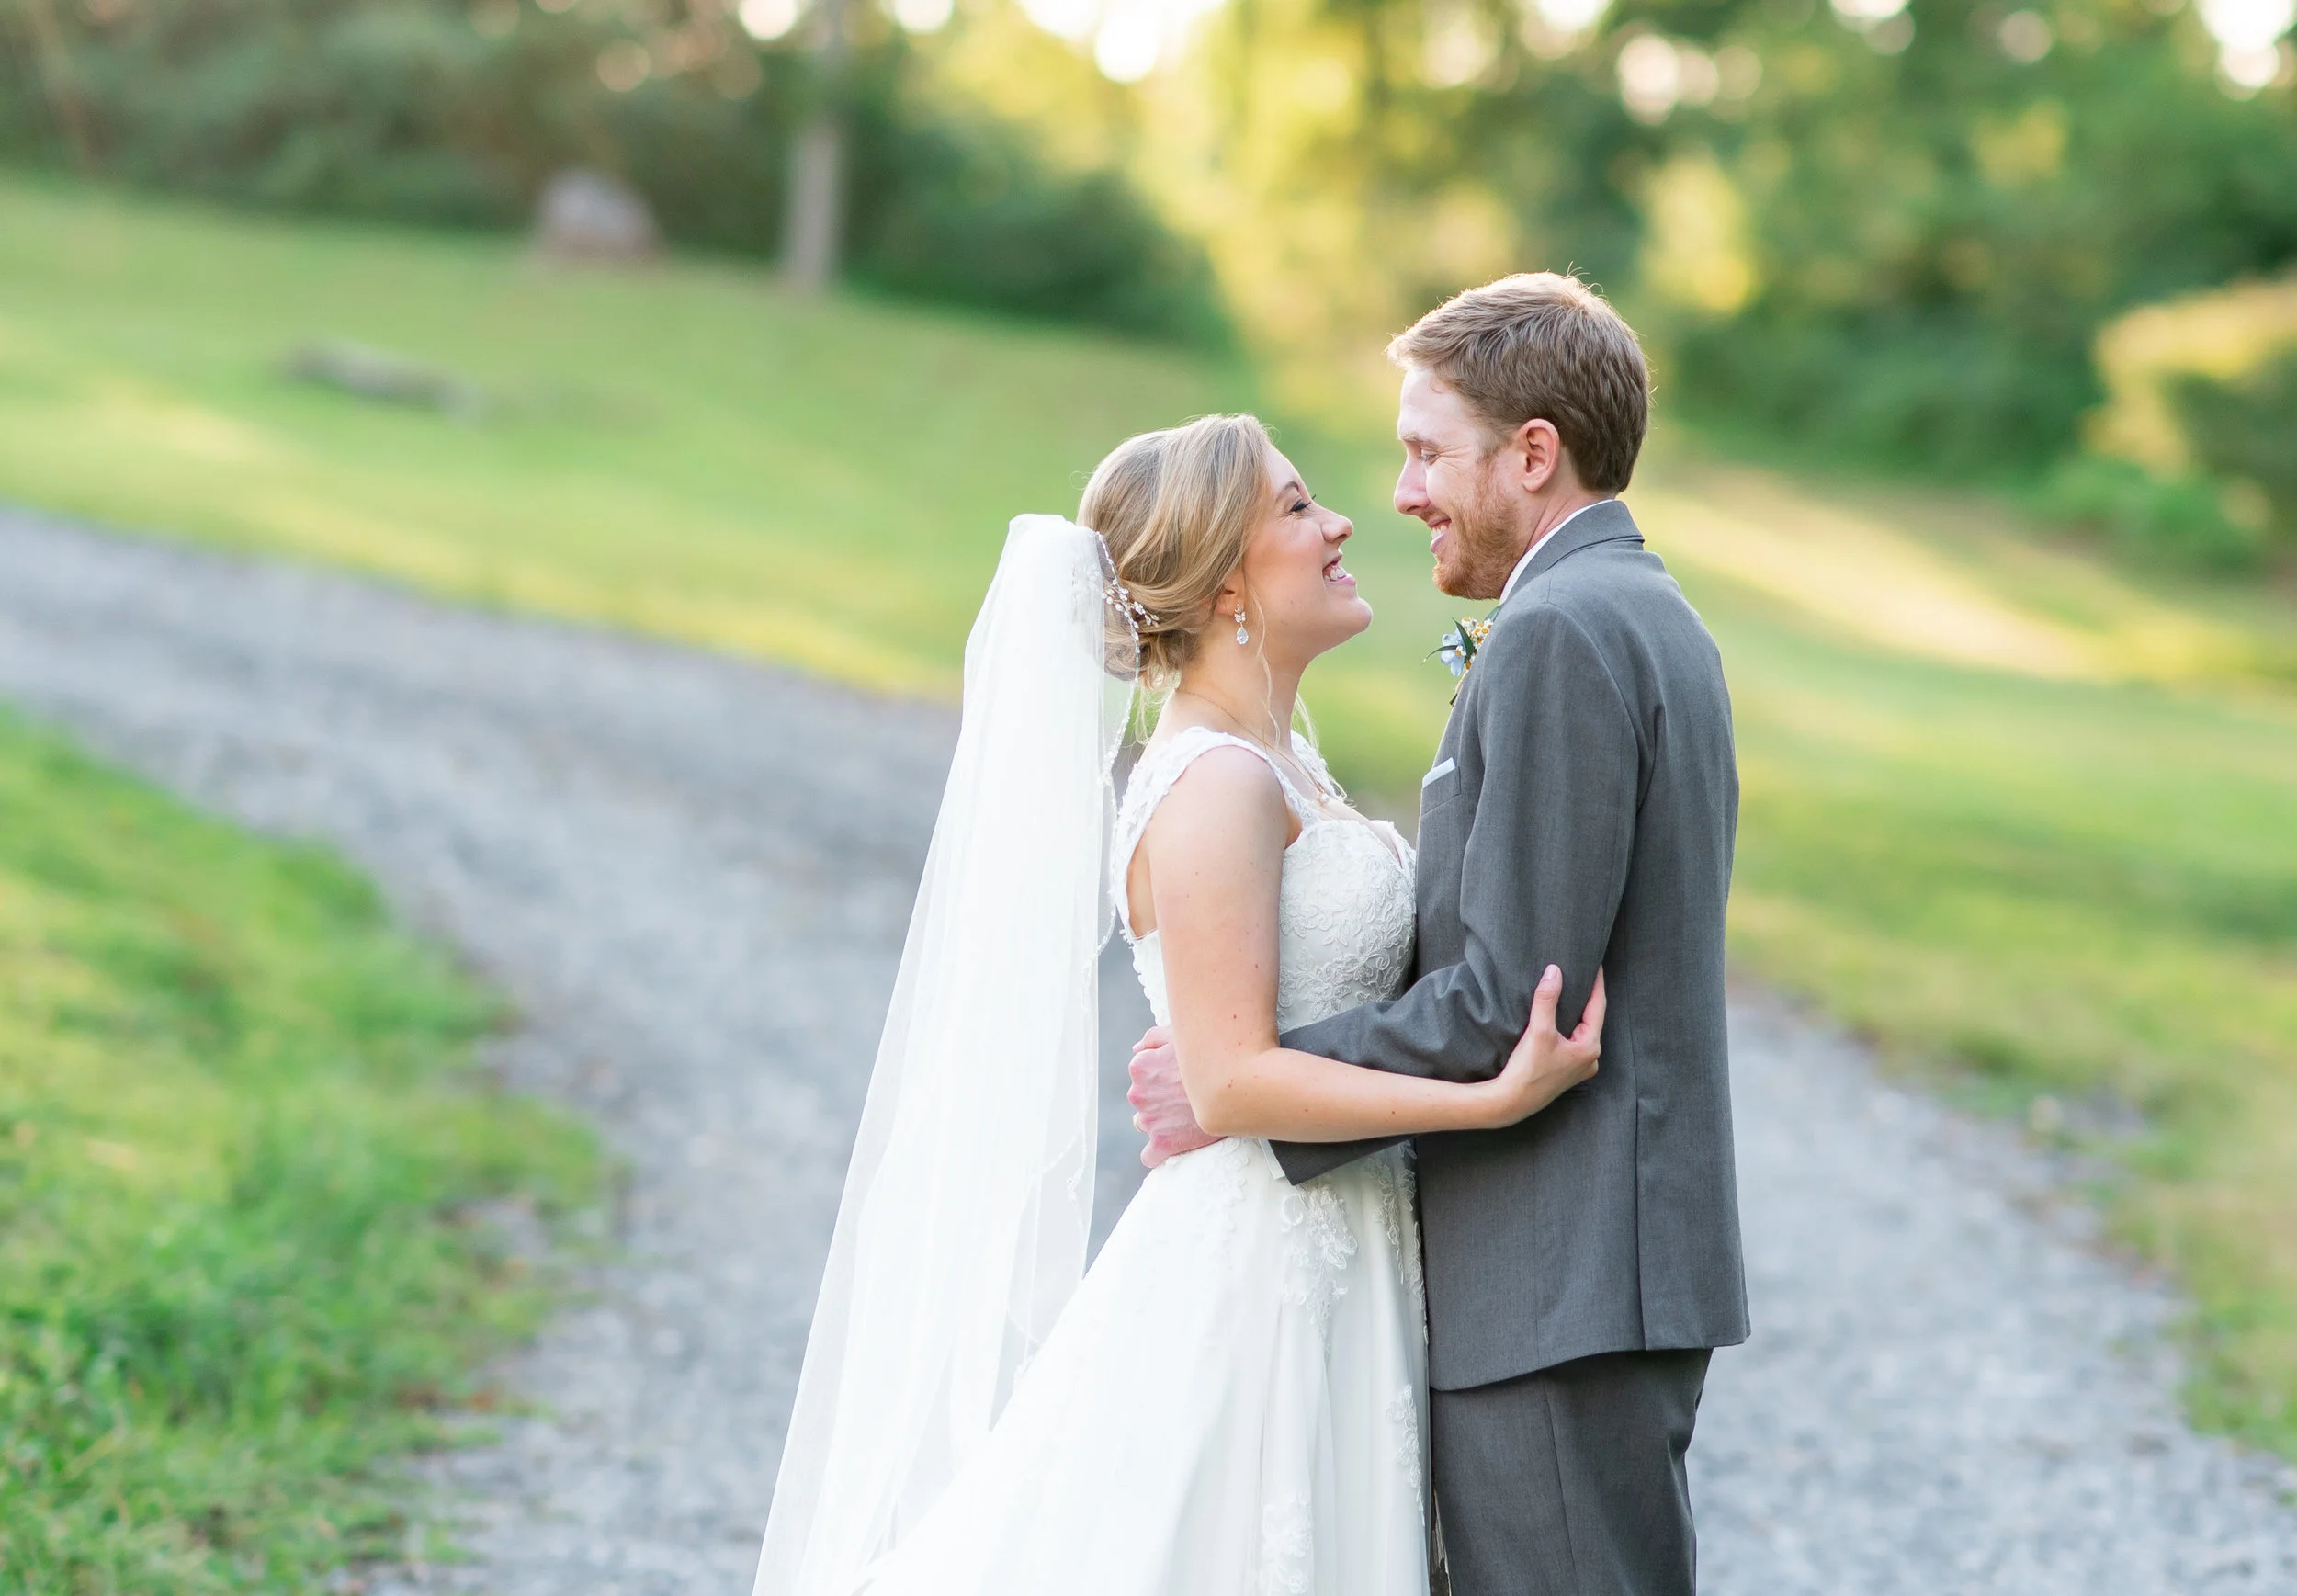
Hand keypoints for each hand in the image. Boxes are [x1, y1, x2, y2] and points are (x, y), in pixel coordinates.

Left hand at [1126, 1025, 1219, 1167]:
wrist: (1235, 1082)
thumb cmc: (1211, 1054)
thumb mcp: (1180, 1034)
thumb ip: (1152, 1038)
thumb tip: (1135, 1050)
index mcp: (1140, 1066)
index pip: (1140, 1076)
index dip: (1160, 1078)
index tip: (1179, 1081)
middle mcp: (1139, 1093)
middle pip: (1143, 1101)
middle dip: (1160, 1101)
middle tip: (1187, 1099)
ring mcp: (1150, 1120)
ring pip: (1146, 1125)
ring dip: (1161, 1123)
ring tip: (1186, 1119)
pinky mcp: (1163, 1143)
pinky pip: (1150, 1156)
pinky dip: (1159, 1153)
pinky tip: (1174, 1145)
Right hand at [1482, 966, 1605, 1128]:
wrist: (1511, 1102)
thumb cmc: (1527, 1070)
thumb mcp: (1538, 1030)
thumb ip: (1547, 999)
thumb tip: (1555, 971)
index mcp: (1590, 1047)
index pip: (1598, 1006)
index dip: (1597, 983)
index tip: (1595, 963)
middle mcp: (1590, 1058)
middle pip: (1592, 1019)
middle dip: (1587, 997)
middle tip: (1583, 973)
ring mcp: (1579, 1067)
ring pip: (1582, 1031)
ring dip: (1576, 1012)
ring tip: (1571, 992)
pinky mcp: (1566, 1071)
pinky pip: (1573, 1041)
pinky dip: (1568, 1027)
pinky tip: (1559, 1019)